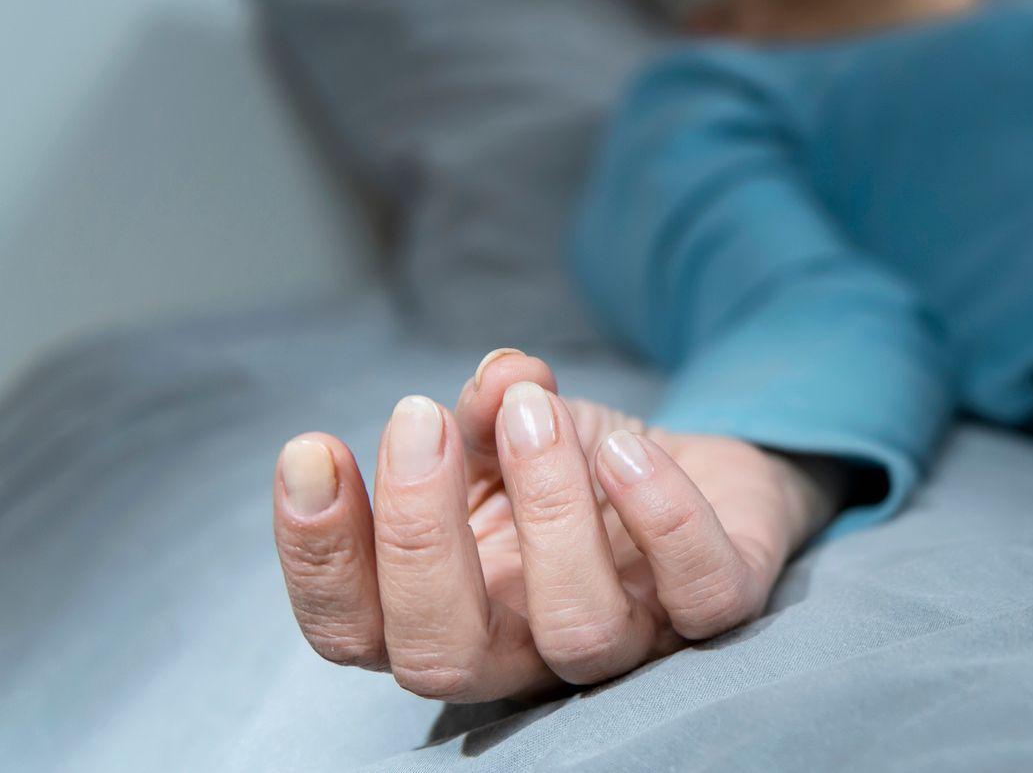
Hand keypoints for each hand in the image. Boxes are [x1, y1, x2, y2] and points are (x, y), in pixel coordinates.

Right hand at [271, 349, 845, 701]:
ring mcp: (628, 641)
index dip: (320, 559)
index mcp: (449, 615)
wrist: (703, 477)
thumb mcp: (511, 430)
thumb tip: (497, 377)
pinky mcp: (717, 612)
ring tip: (535, 409)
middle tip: (414, 421)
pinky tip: (625, 447)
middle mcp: (527, 652)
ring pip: (578, 627)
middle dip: (419, 538)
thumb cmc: (579, 471)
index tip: (311, 450)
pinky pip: (700, 593)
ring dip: (548, 508)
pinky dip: (663, 514)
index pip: (354, 632)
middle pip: (443, 659)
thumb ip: (480, 412)